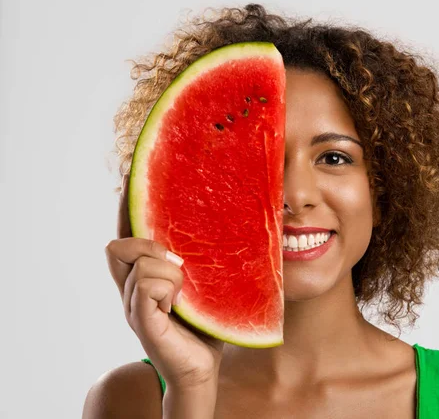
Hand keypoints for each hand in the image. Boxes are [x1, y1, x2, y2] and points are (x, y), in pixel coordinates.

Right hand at [104, 173, 224, 388]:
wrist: (204, 366)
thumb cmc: (205, 323)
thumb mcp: (201, 282)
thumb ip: (195, 258)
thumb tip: (217, 220)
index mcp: (143, 277)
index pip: (124, 236)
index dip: (124, 209)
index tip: (130, 174)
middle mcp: (130, 289)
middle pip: (117, 246)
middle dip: (148, 244)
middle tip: (180, 261)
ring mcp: (133, 306)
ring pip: (139, 266)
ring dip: (170, 272)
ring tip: (186, 292)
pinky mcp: (142, 323)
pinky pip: (145, 288)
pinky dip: (167, 288)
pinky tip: (181, 304)